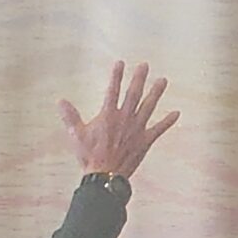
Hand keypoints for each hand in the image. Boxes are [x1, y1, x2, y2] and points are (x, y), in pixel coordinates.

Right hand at [62, 61, 177, 178]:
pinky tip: (176, 113)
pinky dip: (168, 121)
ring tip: (163, 80)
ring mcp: (137, 129)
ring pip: (149, 107)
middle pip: (133, 94)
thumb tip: (60, 101)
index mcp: (108, 115)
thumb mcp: (76, 134)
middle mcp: (125, 119)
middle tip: (145, 65)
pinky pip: (159, 129)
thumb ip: (70, 116)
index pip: (112, 90)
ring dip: (156, 93)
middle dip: (139, 78)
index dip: (117, 76)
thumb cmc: (89, 155)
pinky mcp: (145, 141)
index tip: (121, 63)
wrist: (106, 175)